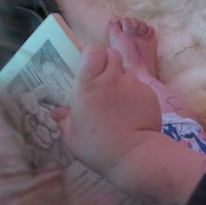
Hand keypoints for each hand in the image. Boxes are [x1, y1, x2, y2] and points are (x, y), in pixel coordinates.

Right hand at [52, 43, 161, 178]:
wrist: (133, 154)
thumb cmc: (97, 147)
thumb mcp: (72, 137)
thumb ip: (64, 120)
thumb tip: (57, 112)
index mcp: (88, 85)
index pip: (93, 51)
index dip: (92, 53)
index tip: (89, 62)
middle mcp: (111, 79)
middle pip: (112, 54)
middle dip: (107, 61)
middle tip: (103, 77)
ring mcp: (132, 84)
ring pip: (126, 70)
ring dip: (121, 77)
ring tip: (117, 96)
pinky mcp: (148, 92)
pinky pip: (139, 84)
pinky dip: (134, 91)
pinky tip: (132, 108)